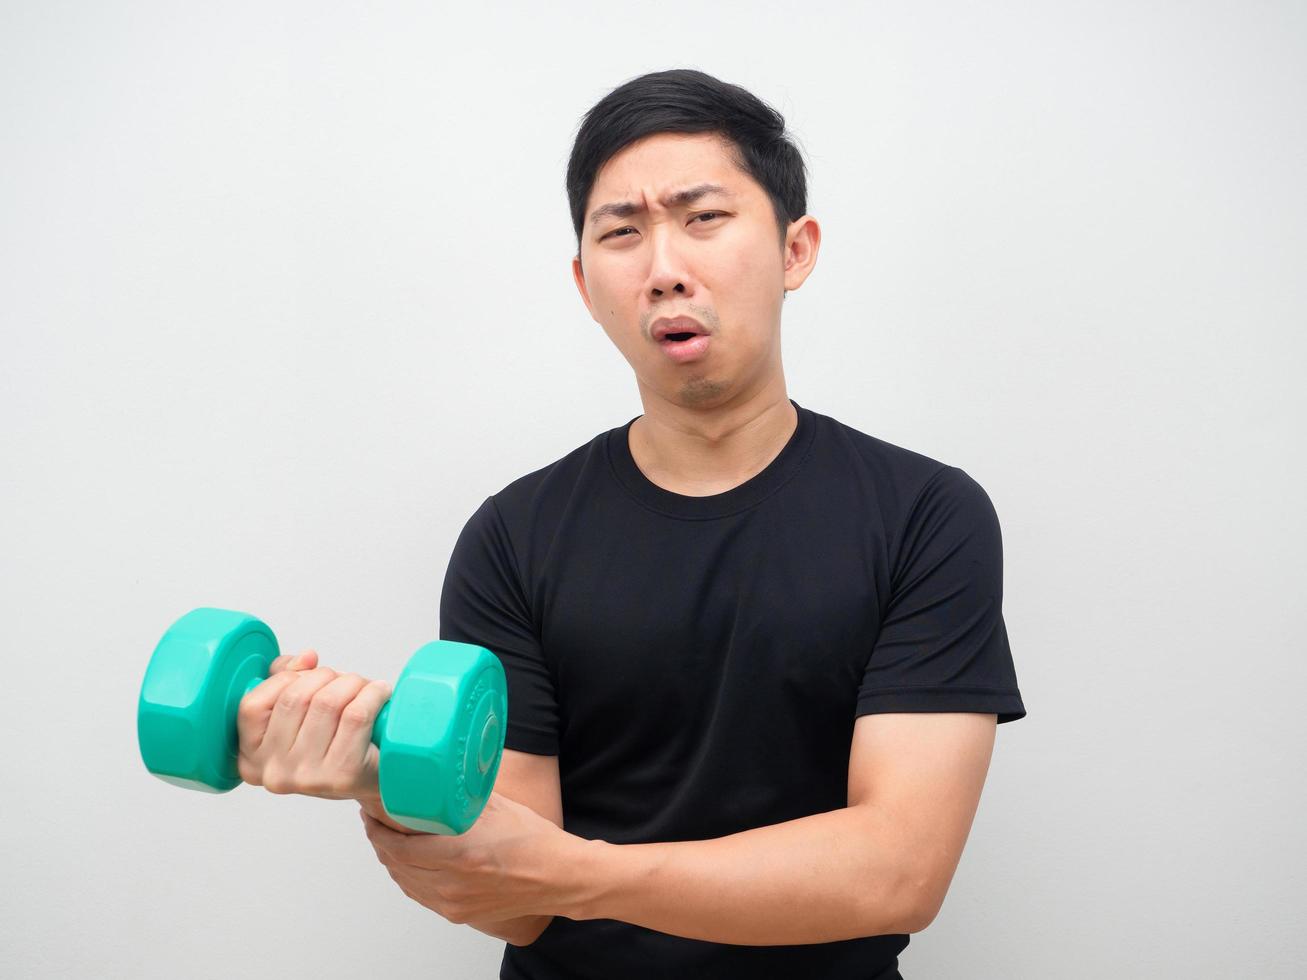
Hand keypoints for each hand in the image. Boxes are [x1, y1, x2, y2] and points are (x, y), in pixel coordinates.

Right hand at [236, 648, 392, 801]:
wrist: (372, 779)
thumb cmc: (332, 742)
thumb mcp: (298, 714)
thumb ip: (287, 678)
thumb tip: (307, 658)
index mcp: (252, 758)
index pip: (251, 705)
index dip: (284, 678)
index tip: (308, 673)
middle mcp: (274, 772)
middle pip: (295, 697)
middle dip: (325, 676)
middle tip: (344, 680)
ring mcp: (307, 777)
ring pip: (327, 702)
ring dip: (351, 682)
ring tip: (363, 686)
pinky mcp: (342, 774)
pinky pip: (356, 715)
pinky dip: (372, 694)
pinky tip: (379, 693)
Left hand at [360, 791, 586, 924]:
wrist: (558, 876)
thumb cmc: (533, 840)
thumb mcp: (494, 806)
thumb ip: (461, 796)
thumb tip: (438, 777)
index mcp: (459, 853)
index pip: (397, 846)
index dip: (377, 829)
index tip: (370, 813)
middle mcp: (451, 882)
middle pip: (395, 864)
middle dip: (379, 841)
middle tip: (374, 821)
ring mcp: (453, 902)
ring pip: (405, 882)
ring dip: (391, 860)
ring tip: (387, 839)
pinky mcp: (458, 914)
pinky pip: (420, 895)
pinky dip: (408, 878)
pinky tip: (408, 863)